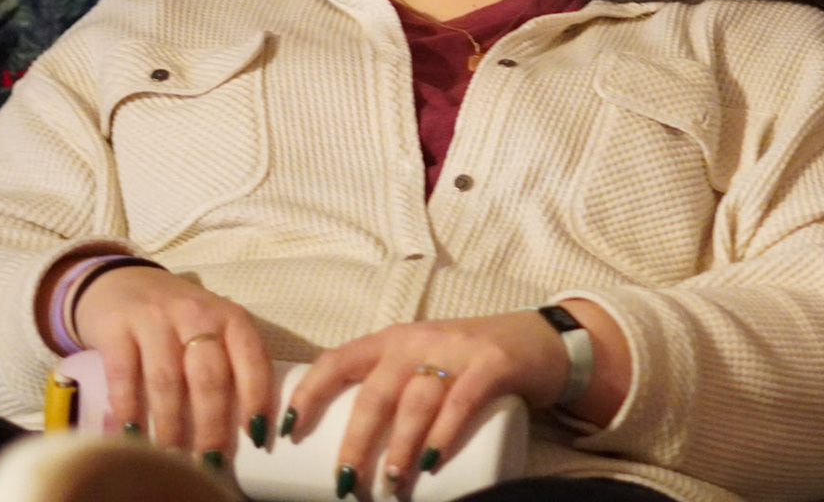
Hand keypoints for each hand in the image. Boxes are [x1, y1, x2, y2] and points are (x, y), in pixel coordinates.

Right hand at [71, 265, 272, 459]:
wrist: (120, 282)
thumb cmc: (177, 318)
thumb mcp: (213, 328)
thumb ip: (230, 364)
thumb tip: (250, 427)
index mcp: (230, 317)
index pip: (252, 358)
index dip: (257, 398)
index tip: (256, 435)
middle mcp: (196, 314)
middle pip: (209, 376)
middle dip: (212, 425)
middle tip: (209, 460)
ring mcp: (154, 319)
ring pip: (167, 381)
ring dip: (170, 425)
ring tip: (171, 455)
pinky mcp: (116, 328)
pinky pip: (124, 376)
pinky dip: (128, 410)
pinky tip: (131, 434)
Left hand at [283, 310, 584, 495]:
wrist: (539, 340)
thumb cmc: (469, 363)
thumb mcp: (423, 365)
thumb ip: (392, 391)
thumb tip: (347, 453)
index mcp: (393, 341)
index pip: (338, 360)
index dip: (308, 394)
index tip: (284, 432)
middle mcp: (419, 340)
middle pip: (375, 392)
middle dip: (356, 442)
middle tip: (346, 484)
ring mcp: (458, 349)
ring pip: (416, 399)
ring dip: (399, 446)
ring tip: (392, 482)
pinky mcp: (494, 362)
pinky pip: (463, 399)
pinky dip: (444, 431)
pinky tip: (430, 460)